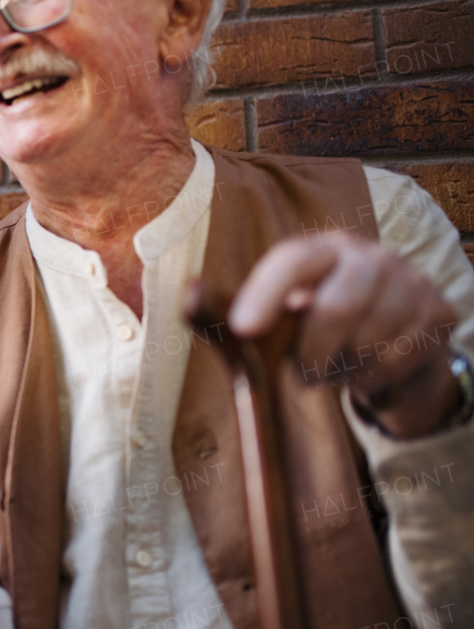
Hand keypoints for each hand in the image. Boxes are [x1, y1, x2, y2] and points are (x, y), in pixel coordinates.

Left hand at [230, 233, 460, 437]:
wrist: (386, 353)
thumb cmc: (314, 333)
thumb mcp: (268, 324)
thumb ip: (225, 314)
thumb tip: (188, 293)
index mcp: (319, 250)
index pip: (292, 260)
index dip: (265, 293)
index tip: (242, 330)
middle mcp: (368, 256)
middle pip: (337, 305)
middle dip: (313, 352)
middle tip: (302, 372)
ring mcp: (409, 281)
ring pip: (370, 338)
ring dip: (343, 369)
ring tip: (334, 368)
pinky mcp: (438, 313)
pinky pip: (398, 358)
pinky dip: (373, 378)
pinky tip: (365, 371)